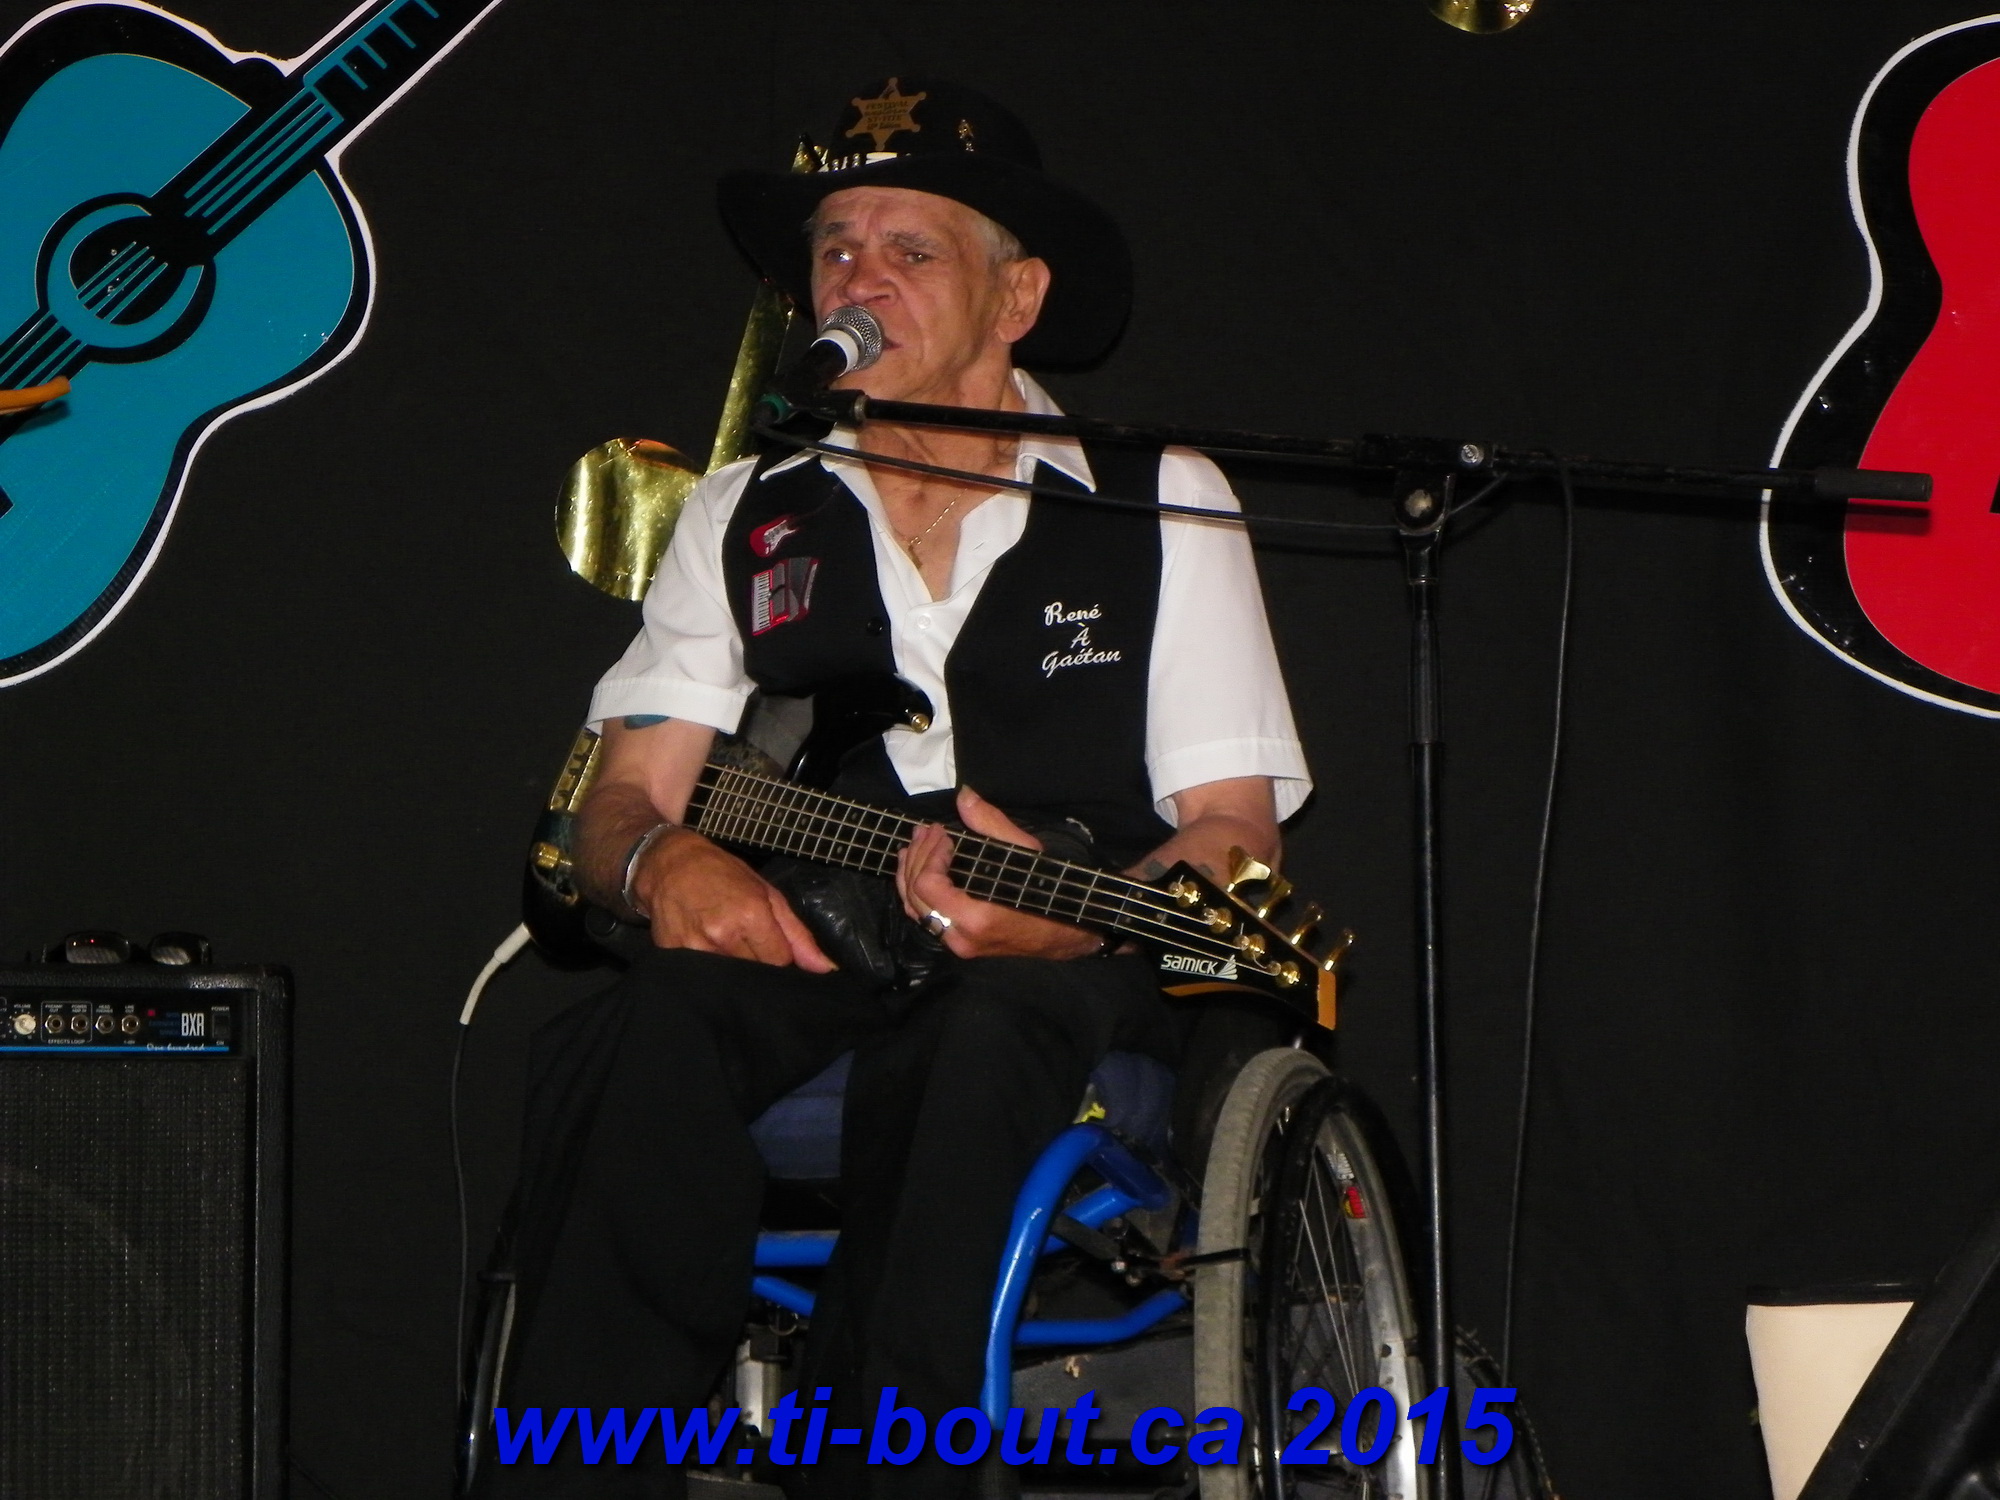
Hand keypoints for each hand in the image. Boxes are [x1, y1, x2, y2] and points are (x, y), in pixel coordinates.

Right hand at [632, 828, 834, 971]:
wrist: (668, 865)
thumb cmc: (723, 874)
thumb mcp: (767, 894)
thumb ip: (797, 935)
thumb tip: (826, 969)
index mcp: (751, 915)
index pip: (780, 962)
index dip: (778, 957)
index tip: (770, 946)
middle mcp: (723, 935)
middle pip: (755, 974)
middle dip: (757, 965)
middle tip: (747, 945)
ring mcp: (695, 948)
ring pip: (729, 981)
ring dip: (733, 969)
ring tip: (726, 946)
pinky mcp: (673, 956)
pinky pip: (702, 978)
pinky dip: (709, 969)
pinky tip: (706, 949)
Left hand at [895, 787, 1103, 961]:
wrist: (1066, 934)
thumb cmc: (1049, 892)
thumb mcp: (1026, 853)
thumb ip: (991, 824)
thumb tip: (964, 796)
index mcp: (976, 918)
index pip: (927, 886)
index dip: (928, 854)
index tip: (944, 833)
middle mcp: (960, 937)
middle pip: (915, 895)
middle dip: (918, 856)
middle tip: (927, 830)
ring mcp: (956, 944)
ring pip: (914, 908)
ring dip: (910, 872)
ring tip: (916, 843)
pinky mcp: (957, 942)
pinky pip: (925, 917)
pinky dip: (915, 891)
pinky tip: (917, 868)